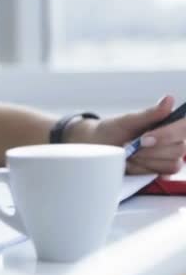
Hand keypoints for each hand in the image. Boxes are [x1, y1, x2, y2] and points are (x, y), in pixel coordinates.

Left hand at [71, 96, 185, 174]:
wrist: (97, 147)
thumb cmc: (112, 130)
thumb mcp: (127, 121)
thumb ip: (149, 114)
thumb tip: (168, 99)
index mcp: (169, 123)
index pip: (184, 127)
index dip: (168, 135)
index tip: (144, 138)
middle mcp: (173, 140)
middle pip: (179, 149)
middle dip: (150, 150)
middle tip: (129, 145)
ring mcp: (167, 157)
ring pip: (171, 164)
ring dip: (145, 161)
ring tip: (128, 154)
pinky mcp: (159, 171)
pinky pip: (160, 174)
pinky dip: (142, 169)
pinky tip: (130, 163)